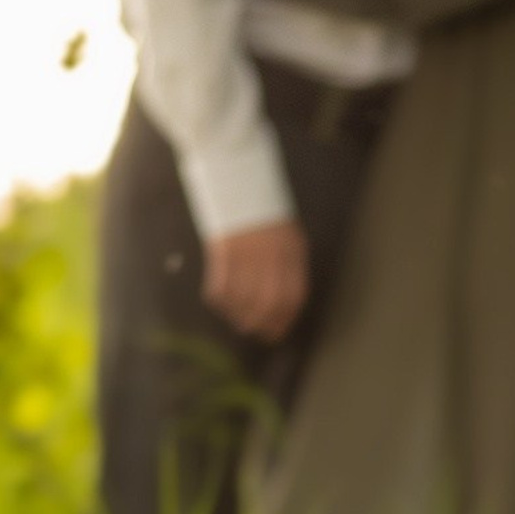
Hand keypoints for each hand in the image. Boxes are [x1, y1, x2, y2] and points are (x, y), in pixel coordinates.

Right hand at [203, 219, 307, 343]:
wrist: (238, 181)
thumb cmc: (264, 212)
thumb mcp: (288, 235)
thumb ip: (289, 266)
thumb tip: (285, 303)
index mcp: (292, 251)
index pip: (293, 296)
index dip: (285, 320)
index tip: (277, 332)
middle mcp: (271, 255)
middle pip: (269, 303)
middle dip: (263, 324)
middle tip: (256, 332)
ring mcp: (246, 253)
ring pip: (244, 300)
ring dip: (240, 316)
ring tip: (238, 320)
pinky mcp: (223, 250)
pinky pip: (221, 287)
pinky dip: (221, 301)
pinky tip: (222, 302)